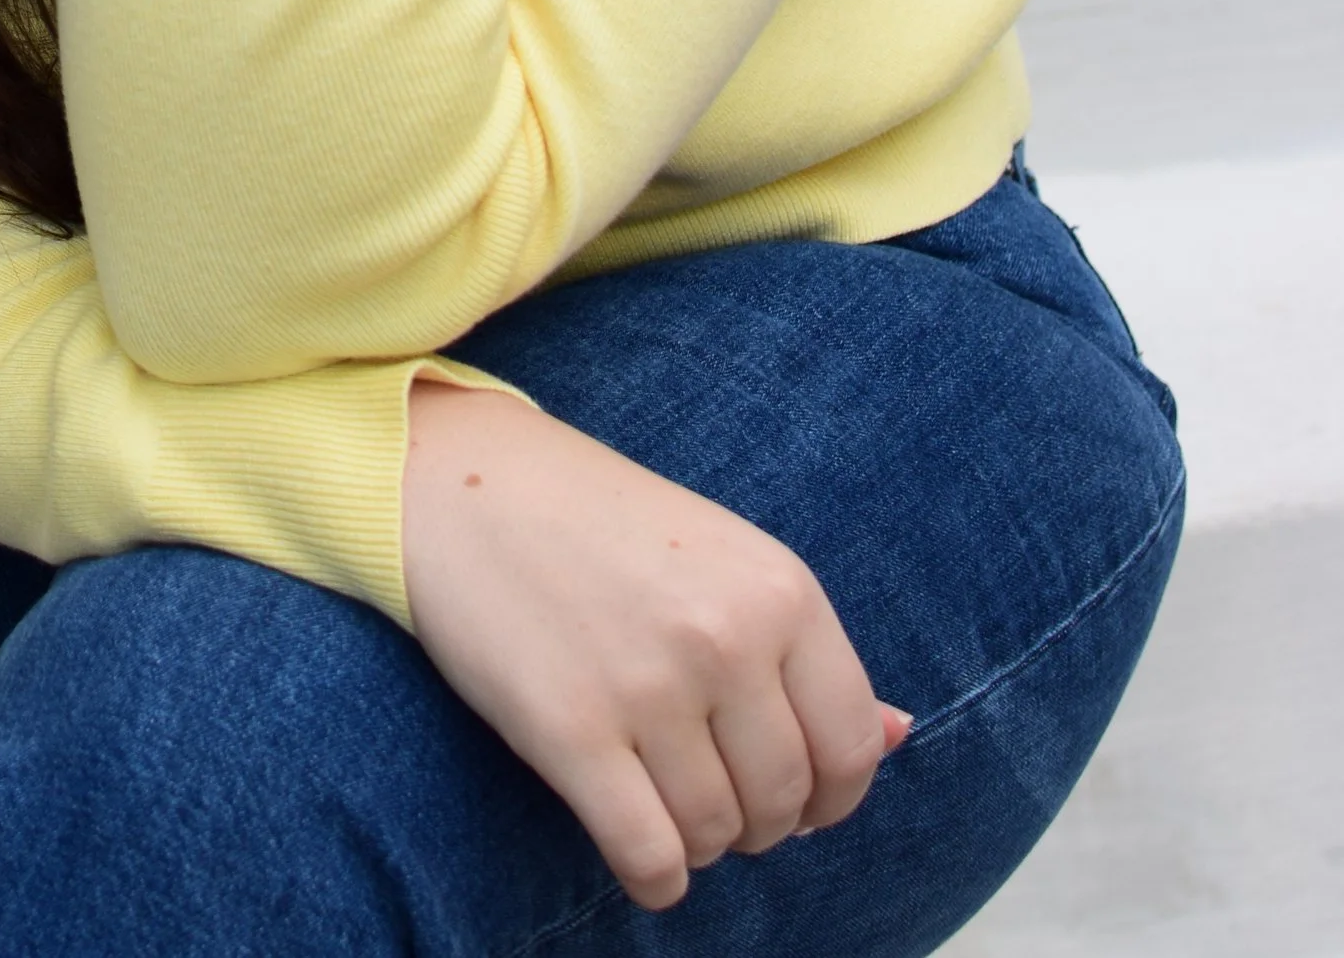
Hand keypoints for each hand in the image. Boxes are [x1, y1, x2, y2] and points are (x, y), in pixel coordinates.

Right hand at [401, 380, 907, 910]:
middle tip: (711, 786)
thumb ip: (806, 652)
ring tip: (662, 797)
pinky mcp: (572, 730)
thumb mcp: (725, 557)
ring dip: (698, 841)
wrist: (464, 482)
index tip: (791, 792)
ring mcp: (648, 686)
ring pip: (716, 835)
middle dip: (756, 821)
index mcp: (779, 588)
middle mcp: (725, 637)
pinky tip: (639, 851)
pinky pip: (649, 856)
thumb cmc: (600, 523)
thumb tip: (898, 737)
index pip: (851, 749)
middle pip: (783, 803)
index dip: (829, 795)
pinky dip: (655, 879)